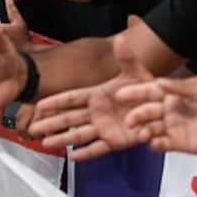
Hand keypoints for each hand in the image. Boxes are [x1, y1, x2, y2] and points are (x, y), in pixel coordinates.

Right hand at [29, 34, 152, 160]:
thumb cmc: (148, 88)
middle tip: (33, 128)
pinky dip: (86, 154)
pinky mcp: (115, 141)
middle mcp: (97, 112)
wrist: (163, 106)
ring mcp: (104, 128)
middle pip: (69, 118)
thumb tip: (121, 39)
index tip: (39, 104)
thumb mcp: (137, 72)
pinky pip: (98, 149)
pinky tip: (72, 157)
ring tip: (44, 143)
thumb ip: (126, 58)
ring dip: (62, 139)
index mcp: (97, 94)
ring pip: (78, 135)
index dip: (56, 102)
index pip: (72, 98)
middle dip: (50, 123)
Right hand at [119, 76, 196, 154]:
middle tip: (129, 121)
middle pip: (146, 113)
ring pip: (151, 129)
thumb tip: (159, 81)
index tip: (119, 94)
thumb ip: (179, 88)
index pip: (148, 92)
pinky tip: (154, 144)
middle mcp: (167, 110)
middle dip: (136, 116)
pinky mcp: (176, 143)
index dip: (134, 93)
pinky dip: (155, 145)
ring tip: (142, 135)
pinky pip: (161, 144)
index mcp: (170, 95)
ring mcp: (171, 127)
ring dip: (144, 131)